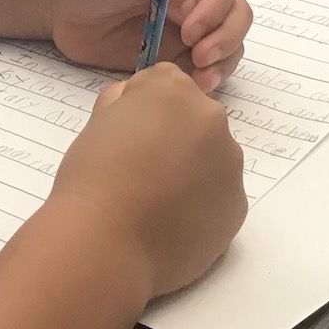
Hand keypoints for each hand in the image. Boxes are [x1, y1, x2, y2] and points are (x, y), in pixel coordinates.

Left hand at [44, 0, 250, 91]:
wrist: (61, 4)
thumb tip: (191, 3)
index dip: (215, 9)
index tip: (190, 29)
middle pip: (237, 15)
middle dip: (226, 37)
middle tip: (200, 56)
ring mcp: (189, 29)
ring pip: (229, 45)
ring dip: (223, 62)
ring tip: (201, 80)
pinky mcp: (176, 57)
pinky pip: (205, 70)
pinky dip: (207, 79)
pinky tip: (194, 87)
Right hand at [47, 64, 246, 295]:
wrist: (106, 244)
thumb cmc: (91, 180)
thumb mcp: (96, 123)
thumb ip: (122, 103)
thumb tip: (136, 108)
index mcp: (173, 90)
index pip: (166, 84)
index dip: (144, 111)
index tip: (127, 137)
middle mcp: (212, 119)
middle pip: (196, 120)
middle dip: (175, 138)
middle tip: (141, 172)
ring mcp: (230, 164)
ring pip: (213, 159)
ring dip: (193, 172)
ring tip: (156, 204)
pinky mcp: (237, 205)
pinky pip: (220, 197)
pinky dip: (202, 206)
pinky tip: (171, 224)